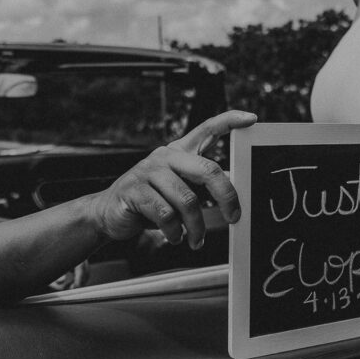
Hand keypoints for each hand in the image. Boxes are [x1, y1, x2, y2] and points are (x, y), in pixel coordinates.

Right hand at [90, 110, 256, 247]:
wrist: (108, 213)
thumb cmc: (150, 201)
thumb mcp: (178, 189)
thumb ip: (201, 184)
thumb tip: (234, 188)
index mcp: (180, 151)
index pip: (207, 128)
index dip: (230, 121)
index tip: (251, 118)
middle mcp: (165, 155)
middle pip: (208, 169)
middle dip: (226, 196)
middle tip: (234, 217)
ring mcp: (148, 171)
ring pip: (188, 200)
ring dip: (196, 227)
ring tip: (196, 240)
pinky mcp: (134, 190)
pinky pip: (166, 215)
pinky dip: (175, 232)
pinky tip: (174, 237)